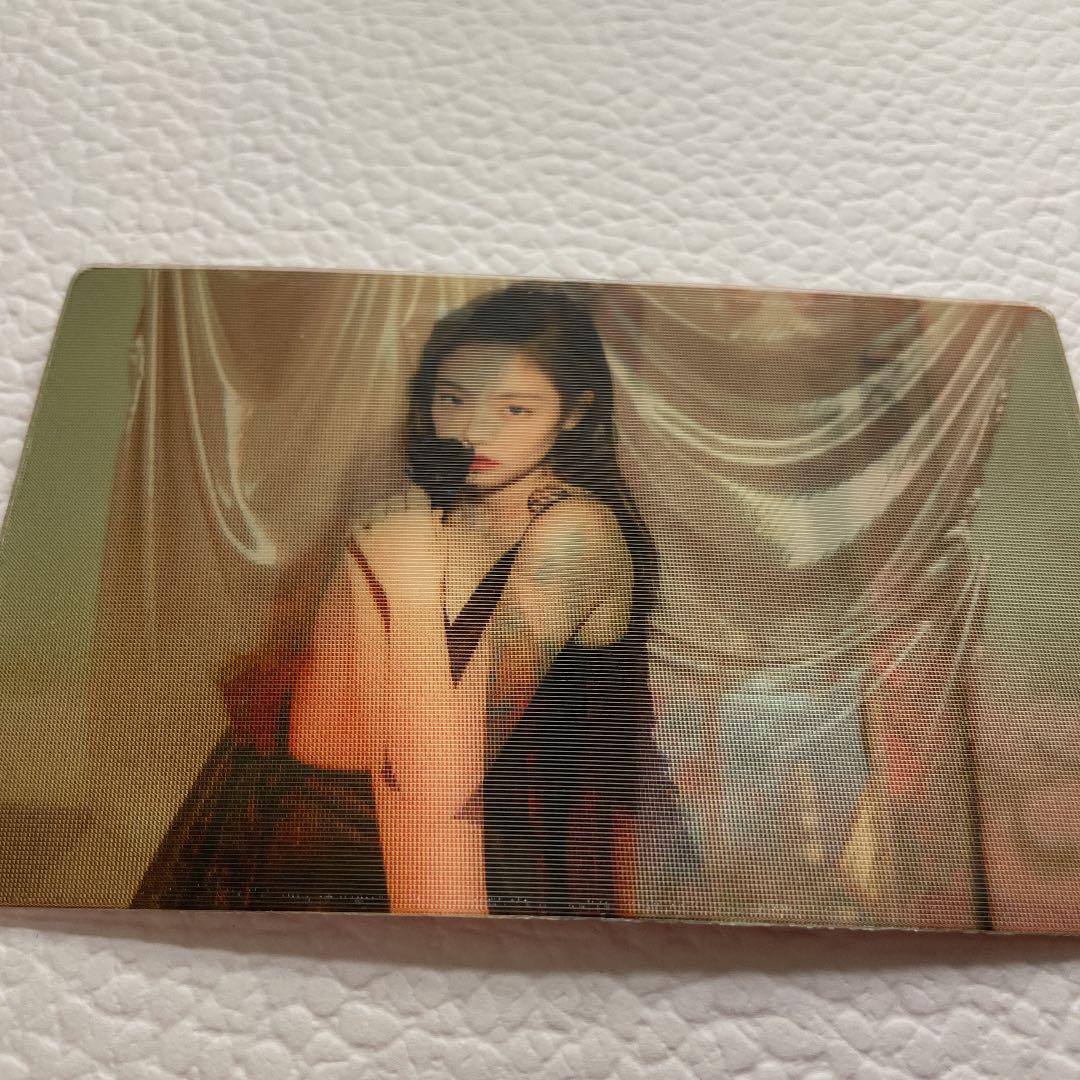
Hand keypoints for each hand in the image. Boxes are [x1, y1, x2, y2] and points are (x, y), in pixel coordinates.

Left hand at [352, 483, 444, 607]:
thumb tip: (435, 511)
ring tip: (388, 519)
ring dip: (383, 510)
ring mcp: (378, 529)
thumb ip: (436, 526)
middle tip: (403, 511)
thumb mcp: (439, 548)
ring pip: (378, 506)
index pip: (415, 492)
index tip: (417, 500)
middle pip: (396, 498)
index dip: (417, 496)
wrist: (409, 595)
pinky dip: (363, 522)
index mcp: (418, 517)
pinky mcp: (364, 541)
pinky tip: (369, 527)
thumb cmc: (429, 573)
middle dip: (401, 502)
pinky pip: (359, 522)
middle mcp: (397, 518)